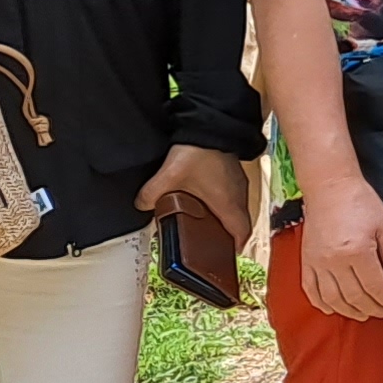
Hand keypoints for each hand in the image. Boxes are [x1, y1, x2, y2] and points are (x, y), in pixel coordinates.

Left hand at [135, 144, 252, 247]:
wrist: (211, 126)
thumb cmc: (200, 152)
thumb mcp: (169, 176)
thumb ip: (151, 193)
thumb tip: (141, 205)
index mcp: (228, 203)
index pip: (241, 233)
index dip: (235, 248)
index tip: (225, 257)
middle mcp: (239, 196)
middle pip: (239, 223)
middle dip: (227, 236)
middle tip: (210, 245)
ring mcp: (239, 184)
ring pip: (237, 210)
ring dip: (225, 219)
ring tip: (205, 225)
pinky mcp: (234, 174)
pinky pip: (234, 196)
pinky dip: (224, 204)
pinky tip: (205, 201)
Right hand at [298, 175, 382, 320]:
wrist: (329, 187)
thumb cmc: (360, 202)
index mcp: (357, 252)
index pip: (375, 286)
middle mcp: (334, 261)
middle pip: (354, 296)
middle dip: (371, 308)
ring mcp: (317, 262)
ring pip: (332, 298)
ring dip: (348, 311)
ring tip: (363, 314)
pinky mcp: (306, 260)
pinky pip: (310, 289)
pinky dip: (321, 303)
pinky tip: (333, 309)